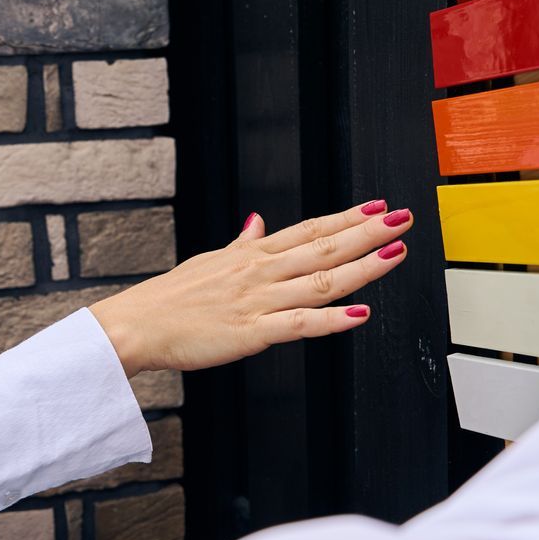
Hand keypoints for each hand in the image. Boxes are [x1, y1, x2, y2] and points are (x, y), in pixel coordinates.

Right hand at [90, 201, 414, 375]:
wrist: (136, 325)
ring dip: (362, 267)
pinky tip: (360, 316)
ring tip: (394, 253)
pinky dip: (331, 320)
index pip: (308, 230)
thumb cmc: (168, 299)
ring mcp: (257, 301)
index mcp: (250, 254)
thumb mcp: (208, 261)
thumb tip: (255, 222)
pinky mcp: (250, 333)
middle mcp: (259, 272)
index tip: (377, 206)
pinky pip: (299, 324)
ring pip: (320, 281)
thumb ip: (240, 244)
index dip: (346, 217)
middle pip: (323, 247)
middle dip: (366, 232)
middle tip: (402, 218)